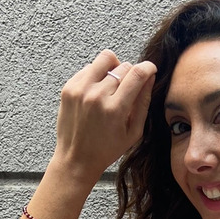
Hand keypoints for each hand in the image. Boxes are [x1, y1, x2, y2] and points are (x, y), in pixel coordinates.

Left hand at [51, 49, 156, 184]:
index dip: (148, 67)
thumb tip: (150, 77)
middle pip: (123, 66)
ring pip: (105, 59)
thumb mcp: (133, 132)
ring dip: (113, 67)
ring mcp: (80, 90)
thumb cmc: (107, 149)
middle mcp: (96, 96)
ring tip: (112, 83)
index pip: (137, 74)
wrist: (76, 159)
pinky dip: (96, 74)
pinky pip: (88, 67)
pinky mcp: (68, 88)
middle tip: (128, 88)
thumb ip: (143, 103)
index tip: (150, 69)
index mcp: (115, 109)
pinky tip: (97, 90)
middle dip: (131, 73)